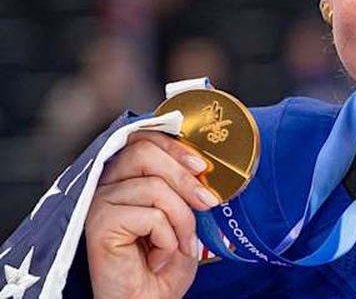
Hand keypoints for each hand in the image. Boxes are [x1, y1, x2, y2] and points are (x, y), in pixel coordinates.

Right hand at [85, 132, 220, 298]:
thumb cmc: (164, 265)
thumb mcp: (183, 216)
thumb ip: (185, 187)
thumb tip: (203, 164)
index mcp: (123, 178)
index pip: (142, 139)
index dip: (173, 145)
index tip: (201, 166)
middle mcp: (105, 185)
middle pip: (145, 152)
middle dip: (185, 178)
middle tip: (208, 203)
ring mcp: (98, 203)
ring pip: (155, 186)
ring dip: (181, 219)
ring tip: (178, 245)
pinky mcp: (98, 223)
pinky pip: (150, 214)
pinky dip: (167, 237)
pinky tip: (159, 256)